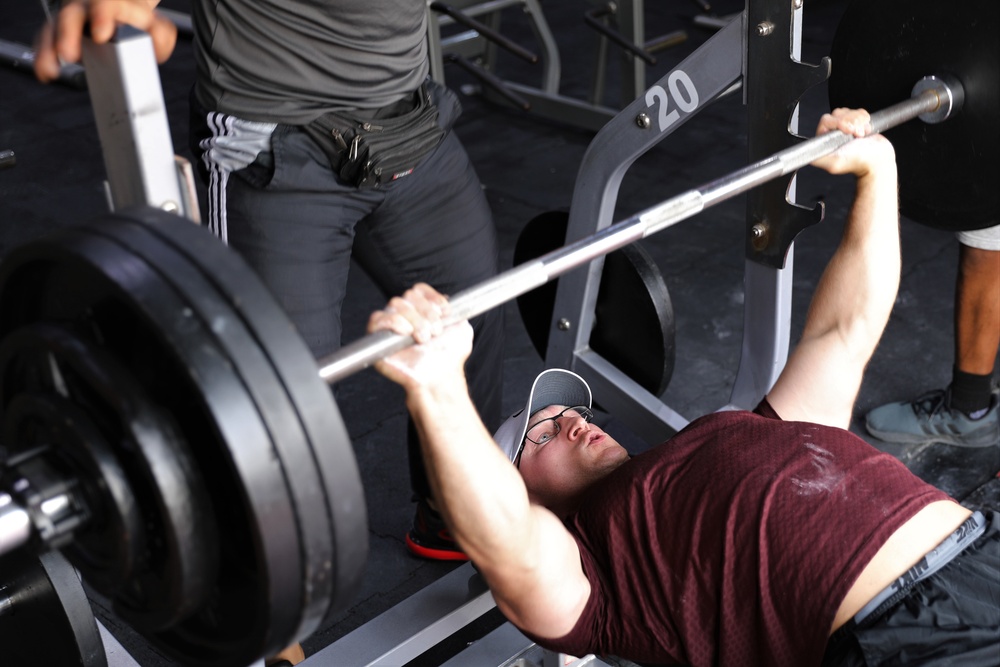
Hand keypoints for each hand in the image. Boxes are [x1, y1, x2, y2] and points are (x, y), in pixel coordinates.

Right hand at [34, 0, 177, 82]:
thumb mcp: (156, 27)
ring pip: (54, 28)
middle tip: (69, 54)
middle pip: (71, 14)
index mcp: (112, 4)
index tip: (101, 34)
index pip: (105, 4)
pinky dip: (45, 57)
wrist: (125, 17)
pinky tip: (46, 71)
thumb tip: (156, 45)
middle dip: (68, 34)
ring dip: (50, 49)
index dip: (101, 16)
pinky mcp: (61, 33)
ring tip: (51, 68)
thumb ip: (161, 35)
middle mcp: (87, 8)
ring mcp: (72, 20)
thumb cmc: (138, 24)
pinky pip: (47, 41)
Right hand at [367, 283, 473, 390]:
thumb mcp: (461, 329)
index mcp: (421, 311)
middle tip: (435, 331)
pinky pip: (377, 319)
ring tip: (423, 337)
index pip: (419, 290)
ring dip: (414, 319)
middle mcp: (405, 316)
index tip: (445, 312)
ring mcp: (390, 327)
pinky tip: (406, 332)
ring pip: (395, 305)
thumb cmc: (448, 358)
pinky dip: (393, 321)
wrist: (440, 378)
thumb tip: (449, 300)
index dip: (432, 298)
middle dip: (426, 312)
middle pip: (408, 296)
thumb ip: (456, 312)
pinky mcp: (377, 340)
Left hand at [811, 107, 894, 177]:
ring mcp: (846, 127)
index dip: (838, 123)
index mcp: (825, 140)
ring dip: (859, 122)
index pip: (826, 120)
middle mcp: (834, 133)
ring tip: (861, 135)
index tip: (848, 131)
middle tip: (856, 135)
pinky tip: (865, 131)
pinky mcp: (858, 124)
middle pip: (838, 114)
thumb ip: (818, 157)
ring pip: (849, 112)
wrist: (878, 161)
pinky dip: (865, 120)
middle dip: (851, 122)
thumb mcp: (834, 163)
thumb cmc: (858, 163)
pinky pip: (860, 112)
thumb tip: (806, 153)